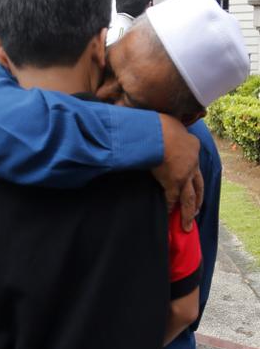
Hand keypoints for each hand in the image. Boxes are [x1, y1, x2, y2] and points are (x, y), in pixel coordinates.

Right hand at [152, 114, 201, 229]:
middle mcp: (193, 163)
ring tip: (187, 225)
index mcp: (192, 146)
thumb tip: (150, 127)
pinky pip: (171, 199)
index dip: (193, 177)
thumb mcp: (167, 124)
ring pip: (190, 198)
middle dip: (198, 200)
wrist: (160, 131)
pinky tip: (167, 216)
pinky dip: (169, 208)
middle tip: (198, 211)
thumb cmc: (159, 124)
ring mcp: (184, 174)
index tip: (191, 184)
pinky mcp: (173, 182)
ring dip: (188, 213)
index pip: (194, 165)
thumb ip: (163, 130)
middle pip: (198, 186)